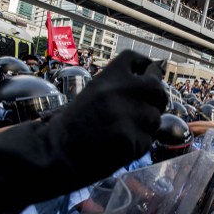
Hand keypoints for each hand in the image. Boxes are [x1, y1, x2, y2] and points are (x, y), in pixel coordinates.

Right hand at [49, 50, 167, 181]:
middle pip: (156, 86)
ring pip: (155, 117)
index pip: (138, 60)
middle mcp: (122, 91)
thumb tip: (150, 83)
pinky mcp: (134, 139)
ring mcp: (130, 115)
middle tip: (150, 107)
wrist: (56, 153)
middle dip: (157, 98)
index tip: (148, 76)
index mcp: (109, 77)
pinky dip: (137, 145)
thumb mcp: (94, 93)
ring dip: (145, 126)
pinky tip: (118, 147)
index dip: (146, 68)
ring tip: (122, 132)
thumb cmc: (74, 125)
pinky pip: (147, 140)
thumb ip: (120, 86)